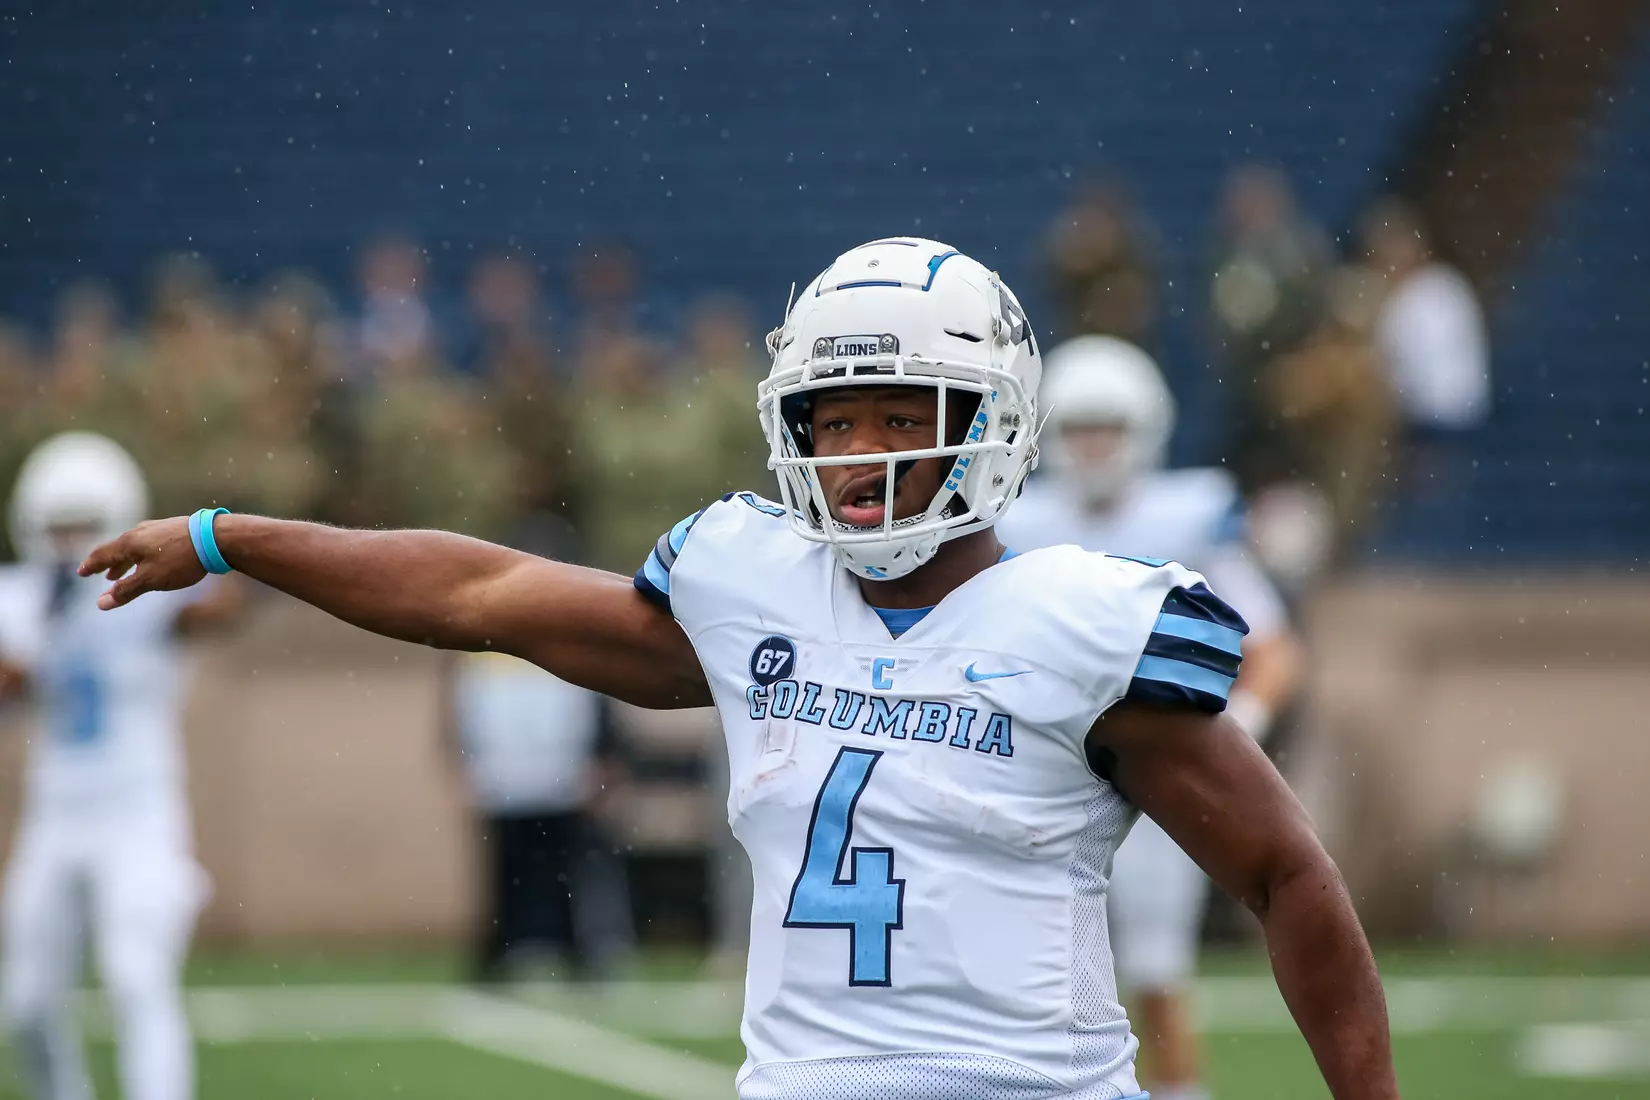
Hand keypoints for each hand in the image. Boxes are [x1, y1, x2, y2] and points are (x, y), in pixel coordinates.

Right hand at [78, 517, 207, 609]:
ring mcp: (157, 529)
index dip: (90, 565)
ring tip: (118, 573)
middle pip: (116, 549)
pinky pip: (148, 544)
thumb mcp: (150, 579)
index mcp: (129, 543)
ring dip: (123, 561)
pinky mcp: (173, 530)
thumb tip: (100, 604)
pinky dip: (140, 556)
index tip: (81, 572)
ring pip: (134, 547)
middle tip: (98, 574)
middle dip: (106, 564)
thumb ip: (126, 591)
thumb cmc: (181, 560)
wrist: (216, 537)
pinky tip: (148, 561)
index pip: (102, 555)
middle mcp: (140, 532)